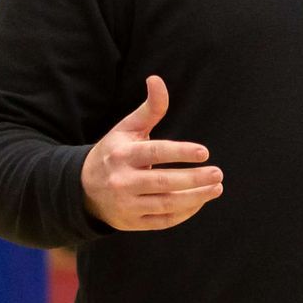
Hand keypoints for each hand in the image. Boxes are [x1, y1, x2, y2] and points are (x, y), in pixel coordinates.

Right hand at [82, 75, 222, 230]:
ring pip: (166, 204)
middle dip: (194, 179)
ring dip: (195, 198)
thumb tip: (157, 79)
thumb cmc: (114, 153)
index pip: (155, 153)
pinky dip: (184, 213)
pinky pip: (163, 221)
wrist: (83, 189)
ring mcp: (127, 205)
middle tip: (218, 173)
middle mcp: (123, 181)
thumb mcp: (127, 129)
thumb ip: (149, 108)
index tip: (204, 152)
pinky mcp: (132, 223)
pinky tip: (200, 201)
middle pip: (163, 182)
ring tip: (217, 188)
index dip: (181, 152)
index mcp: (122, 155)